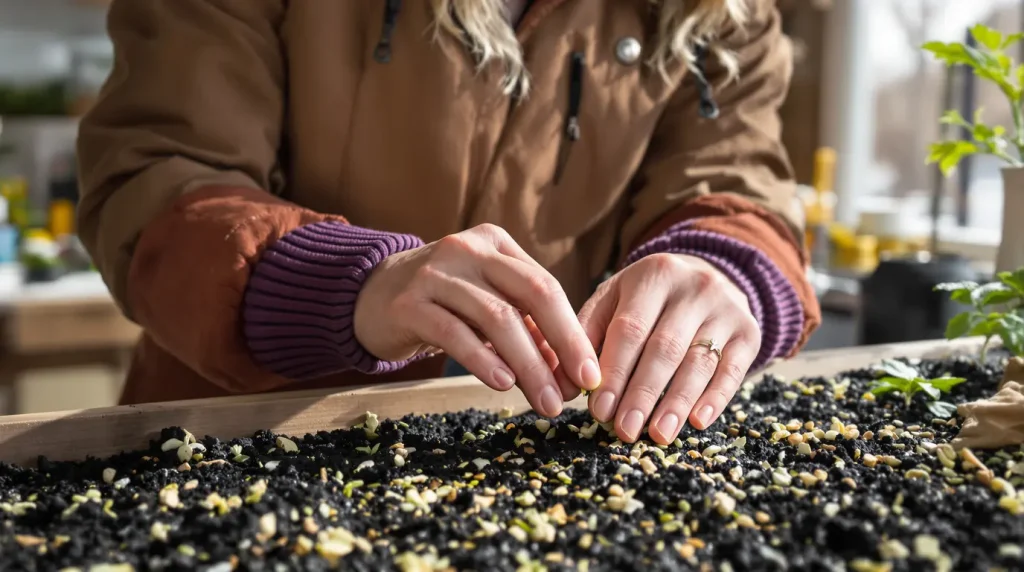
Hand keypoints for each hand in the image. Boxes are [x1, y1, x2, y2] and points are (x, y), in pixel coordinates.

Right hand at [353, 223, 600, 416]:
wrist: (367, 297)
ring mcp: (437, 273)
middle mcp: (469, 250)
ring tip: (545, 401)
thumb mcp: (484, 303)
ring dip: (528, 365)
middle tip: (577, 390)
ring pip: (496, 318)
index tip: (591, 374)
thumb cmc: (440, 305)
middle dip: (562, 345)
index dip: (573, 332)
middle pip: (532, 294)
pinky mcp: (409, 302)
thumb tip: (569, 374)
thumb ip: (524, 328)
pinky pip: (455, 333)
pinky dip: (483, 360)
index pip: (546, 286)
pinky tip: (502, 384)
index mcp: (496, 244)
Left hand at [578, 253, 760, 443]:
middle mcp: (694, 287)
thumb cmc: (648, 299)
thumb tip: (572, 382)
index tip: (600, 410)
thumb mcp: (616, 299)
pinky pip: (733, 370)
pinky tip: (698, 422)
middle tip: (624, 431)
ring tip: (657, 435)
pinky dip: (716, 398)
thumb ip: (590, 333)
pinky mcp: (749, 332)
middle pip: (665, 348)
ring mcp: (726, 309)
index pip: (630, 329)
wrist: (709, 275)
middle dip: (642, 394)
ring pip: (699, 362)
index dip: (615, 372)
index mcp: (653, 275)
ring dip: (677, 403)